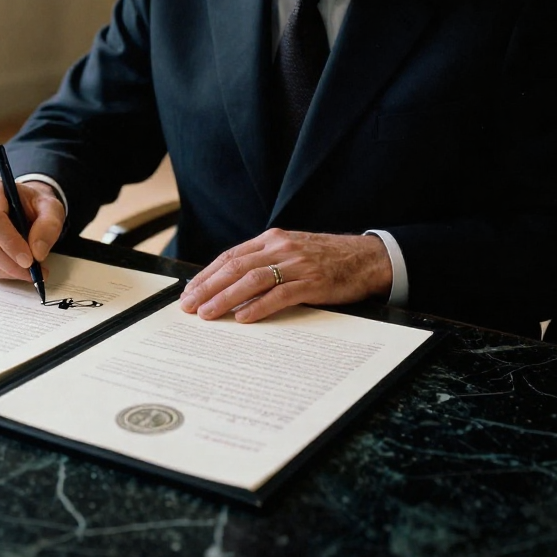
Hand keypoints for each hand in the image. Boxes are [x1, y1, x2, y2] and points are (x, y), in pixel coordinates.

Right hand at [0, 178, 64, 280]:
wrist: (26, 208)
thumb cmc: (35, 206)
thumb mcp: (51, 208)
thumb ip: (49, 225)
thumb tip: (37, 252)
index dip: (10, 242)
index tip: (29, 259)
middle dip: (9, 262)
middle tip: (32, 271)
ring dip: (6, 270)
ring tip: (28, 271)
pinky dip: (0, 272)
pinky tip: (15, 268)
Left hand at [179, 229, 391, 322]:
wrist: (367, 258)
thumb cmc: (326, 258)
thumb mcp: (291, 251)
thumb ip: (265, 261)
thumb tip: (230, 284)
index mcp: (272, 238)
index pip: (231, 256)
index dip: (207, 274)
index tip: (190, 291)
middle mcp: (281, 247)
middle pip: (235, 267)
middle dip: (208, 287)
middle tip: (189, 305)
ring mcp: (297, 264)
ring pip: (252, 280)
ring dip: (225, 298)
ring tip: (208, 314)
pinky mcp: (314, 282)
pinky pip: (280, 295)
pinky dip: (259, 306)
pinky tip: (243, 317)